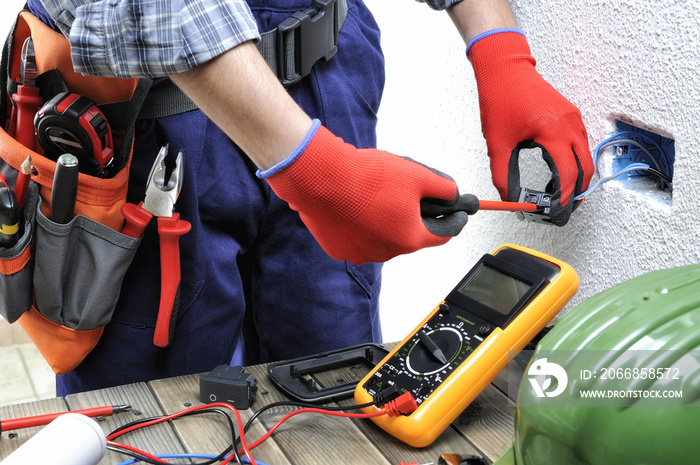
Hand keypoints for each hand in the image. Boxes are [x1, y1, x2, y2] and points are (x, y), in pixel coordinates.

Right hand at [259, 120, 467, 263]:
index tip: (458, 214)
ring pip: (384, 238)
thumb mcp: (416, 175)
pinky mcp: (340, 249)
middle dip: (414, 216)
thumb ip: (443, 188)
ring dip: (387, 221)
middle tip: (409, 194)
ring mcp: (361, 254)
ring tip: (377, 196)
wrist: (320, 178)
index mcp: (410, 238)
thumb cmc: (365, 177)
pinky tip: (356, 206)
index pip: (443, 235)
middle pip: (411, 236)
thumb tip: (454, 195)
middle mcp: (387, 252)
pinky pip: (358, 239)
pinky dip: (362, 225)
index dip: (453, 221)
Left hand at [468, 30, 593, 225]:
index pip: (567, 175)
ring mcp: (573, 119)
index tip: (554, 211)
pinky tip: (560, 173)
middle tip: (562, 210)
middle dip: (575, 192)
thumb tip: (510, 198)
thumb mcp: (497, 144)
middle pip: (584, 169)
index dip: (563, 198)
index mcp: (553, 132)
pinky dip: (575, 162)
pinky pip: (581, 144)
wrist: (505, 70)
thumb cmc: (501, 99)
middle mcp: (569, 125)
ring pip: (585, 157)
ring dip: (576, 178)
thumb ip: (503, 175)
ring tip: (560, 195)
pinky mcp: (571, 115)